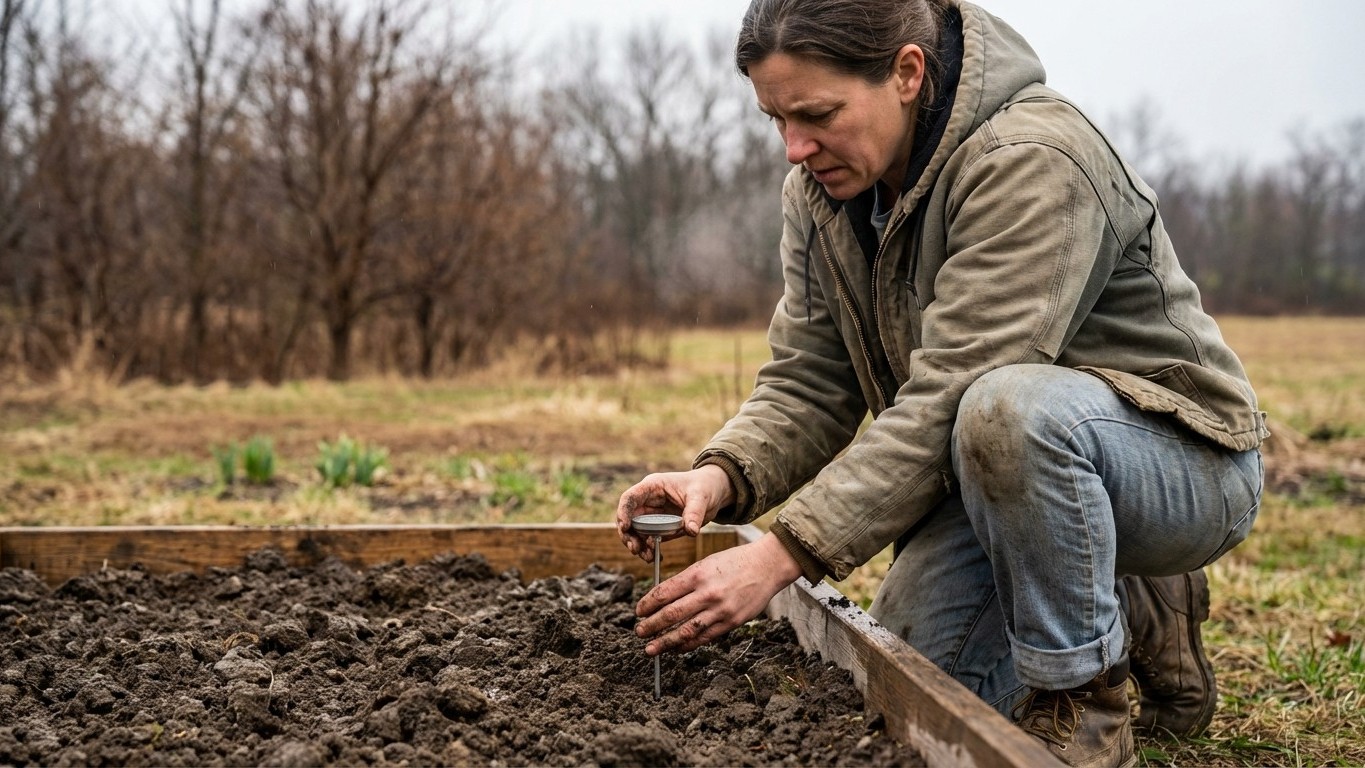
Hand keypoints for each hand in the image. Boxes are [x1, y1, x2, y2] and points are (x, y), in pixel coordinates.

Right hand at [615, 465, 733, 561]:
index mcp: (653, 486)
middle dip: (629, 534)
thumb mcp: (701, 497)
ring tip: (648, 557)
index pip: (630, 498)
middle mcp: (648, 501)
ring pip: (636, 532)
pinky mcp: (659, 527)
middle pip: (629, 518)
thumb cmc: (704, 486)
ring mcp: (653, 515)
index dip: (623, 512)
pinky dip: (649, 549)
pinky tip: (655, 557)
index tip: (625, 527)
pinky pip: (648, 539)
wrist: (714, 492)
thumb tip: (691, 531)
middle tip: (635, 549)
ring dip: (638, 545)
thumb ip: (694, 513)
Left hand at [634, 532, 801, 654]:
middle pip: (671, 614)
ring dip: (665, 642)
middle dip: (651, 626)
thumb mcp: (706, 563)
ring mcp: (720, 610)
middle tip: (639, 632)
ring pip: (686, 631)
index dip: (647, 604)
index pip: (664, 592)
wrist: (767, 566)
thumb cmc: (734, 562)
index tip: (638, 611)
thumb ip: (686, 581)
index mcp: (698, 574)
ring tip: (651, 649)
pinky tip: (676, 648)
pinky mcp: (731, 622)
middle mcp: (707, 593)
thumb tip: (663, 599)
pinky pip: (705, 637)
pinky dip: (688, 645)